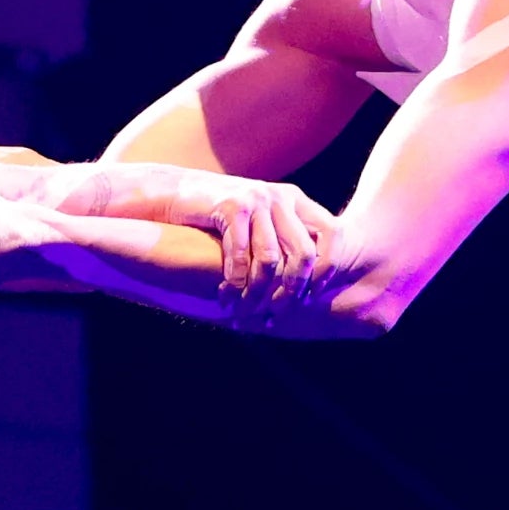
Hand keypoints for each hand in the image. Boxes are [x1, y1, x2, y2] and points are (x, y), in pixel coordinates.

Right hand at [178, 175, 342, 328]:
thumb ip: (282, 240)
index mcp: (294, 199)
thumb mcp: (258, 223)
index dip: (326, 272)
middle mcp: (280, 195)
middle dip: (291, 292)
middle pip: (305, 253)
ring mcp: (257, 198)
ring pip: (271, 260)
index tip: (310, 300)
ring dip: (258, 293)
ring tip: (246, 311)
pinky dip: (235, 282)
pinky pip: (241, 256)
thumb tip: (309, 284)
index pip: (332, 235)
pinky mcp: (232, 206)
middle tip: (275, 314)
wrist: (176, 194)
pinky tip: (227, 295)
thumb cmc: (218, 217)